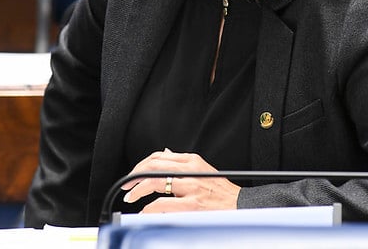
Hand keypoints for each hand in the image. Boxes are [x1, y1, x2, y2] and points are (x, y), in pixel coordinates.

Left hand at [121, 148, 240, 212]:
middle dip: (134, 176)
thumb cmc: (222, 191)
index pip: (159, 157)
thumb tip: (165, 155)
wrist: (241, 205)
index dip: (141, 165)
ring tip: (131, 197)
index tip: (133, 174)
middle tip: (126, 186)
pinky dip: (149, 208)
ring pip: (155, 181)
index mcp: (192, 160)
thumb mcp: (203, 170)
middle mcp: (191, 170)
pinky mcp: (193, 204)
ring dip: (138, 190)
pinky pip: (163, 203)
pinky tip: (145, 211)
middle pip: (153, 166)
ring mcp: (191, 187)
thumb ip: (183, 164)